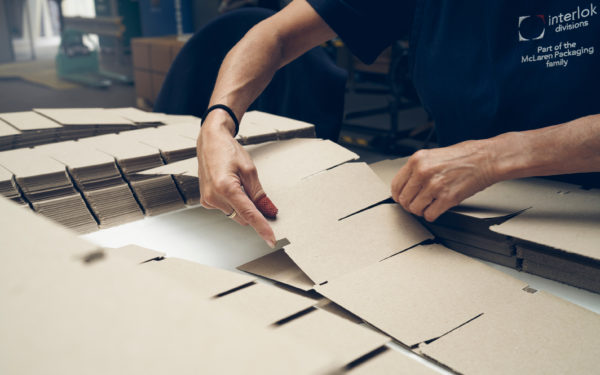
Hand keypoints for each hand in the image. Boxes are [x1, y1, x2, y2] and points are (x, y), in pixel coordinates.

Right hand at [197, 111, 276, 247]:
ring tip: (237, 182)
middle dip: (252, 209)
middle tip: (253, 190)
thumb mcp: (250, 170)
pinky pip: (226, 209)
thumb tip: (268, 210)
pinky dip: (233, 202)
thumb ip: (259, 194)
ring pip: (235, 214)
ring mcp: (208, 200)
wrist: (210, 141)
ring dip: (241, 204)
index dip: (262, 227)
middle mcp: (213, 196)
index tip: (270, 238)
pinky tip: (229, 186)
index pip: (249, 214)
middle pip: (242, 217)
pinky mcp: (206, 201)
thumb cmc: (227, 150)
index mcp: (225, 187)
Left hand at [391, 139, 497, 221]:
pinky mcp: (447, 198)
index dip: (399, 195)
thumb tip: (407, 185)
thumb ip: (418, 169)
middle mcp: (423, 172)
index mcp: (417, 160)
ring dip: (421, 211)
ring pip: (415, 209)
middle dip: (410, 204)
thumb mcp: (433, 156)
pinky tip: (437, 209)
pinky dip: (432, 215)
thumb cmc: (464, 156)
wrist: (486, 159)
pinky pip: (430, 215)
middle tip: (417, 204)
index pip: (396, 185)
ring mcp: (434, 185)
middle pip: (404, 199)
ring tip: (428, 206)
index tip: (403, 198)